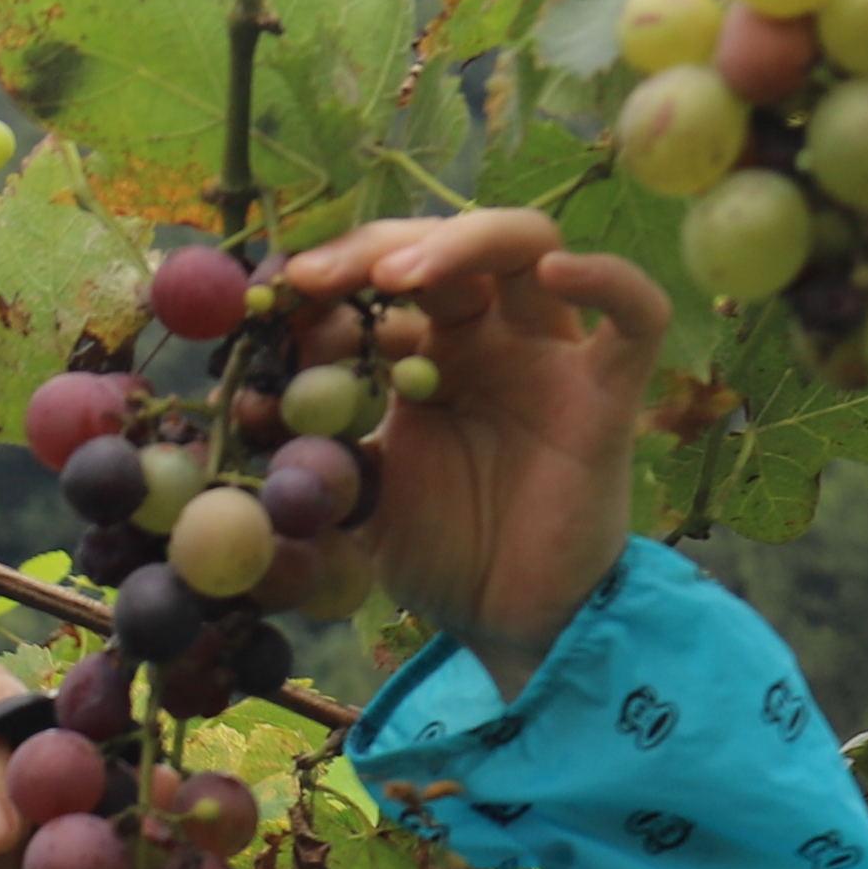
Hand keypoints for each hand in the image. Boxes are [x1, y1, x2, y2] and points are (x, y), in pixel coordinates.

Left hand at [269, 208, 669, 670]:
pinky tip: (559, 272)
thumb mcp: (349, 522)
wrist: (517, 627)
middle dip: (376, 248)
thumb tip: (233, 453)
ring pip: (527, 246)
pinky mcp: (607, 395)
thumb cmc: (442, 562)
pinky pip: (634, 317)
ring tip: (401, 273)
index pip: (377, 281)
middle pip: (442, 245)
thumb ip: (300, 485)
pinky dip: (607, 280)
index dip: (329, 278)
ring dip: (463, 241)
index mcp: (424, 355)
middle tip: (318, 279)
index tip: (272, 299)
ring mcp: (549, 358)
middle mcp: (487, 340)